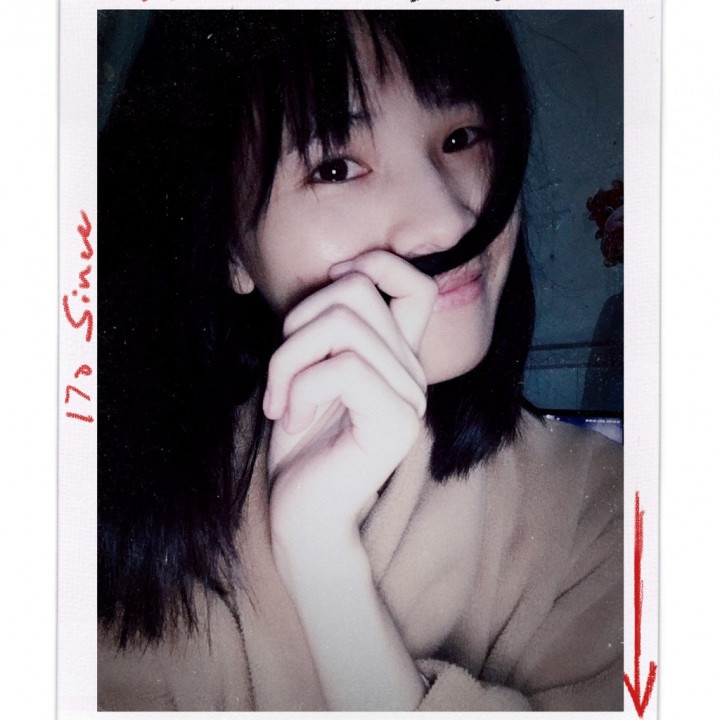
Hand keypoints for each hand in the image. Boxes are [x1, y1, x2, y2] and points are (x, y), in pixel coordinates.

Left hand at [262, 251, 435, 709]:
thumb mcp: (307, 372)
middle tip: (280, 373)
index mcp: (396, 358)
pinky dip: (299, 388)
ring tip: (279, 401)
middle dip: (296, 323)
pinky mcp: (396, 423)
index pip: (418, 286)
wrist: (303, 518)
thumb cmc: (300, 447)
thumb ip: (328, 329)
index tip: (328, 290)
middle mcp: (413, 371)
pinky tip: (290, 419)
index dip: (376, 264)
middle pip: (356, 292)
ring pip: (342, 325)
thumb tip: (336, 275)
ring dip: (288, 359)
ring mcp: (410, 397)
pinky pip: (342, 369)